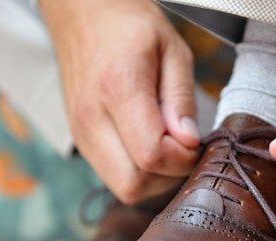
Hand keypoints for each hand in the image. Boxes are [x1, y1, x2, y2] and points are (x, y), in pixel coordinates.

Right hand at [40, 0, 199, 203]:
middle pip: (134, 184)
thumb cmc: (130, 26)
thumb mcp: (172, 49)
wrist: (81, 14)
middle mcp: (92, 118)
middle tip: (183, 148)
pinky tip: (149, 146)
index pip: (152, 155)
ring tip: (167, 145)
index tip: (195, 141)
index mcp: (118, 88)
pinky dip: (138, 172)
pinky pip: (113, 177)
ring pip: (123, 187)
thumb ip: (181, 98)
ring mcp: (81, 134)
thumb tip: (189, 142)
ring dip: (154, 178)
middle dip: (168, 176)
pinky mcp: (80, 141)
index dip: (182, 158)